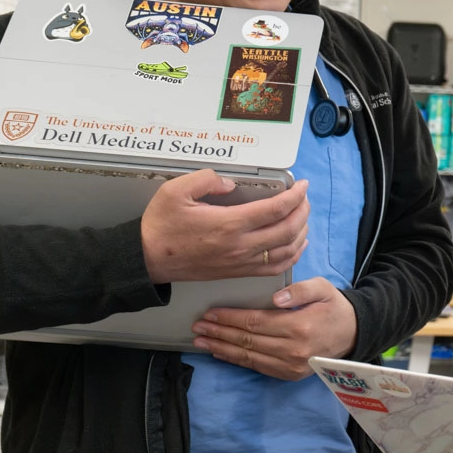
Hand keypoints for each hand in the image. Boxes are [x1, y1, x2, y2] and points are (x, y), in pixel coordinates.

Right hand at [141, 170, 309, 283]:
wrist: (148, 259)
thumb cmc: (161, 226)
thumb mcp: (175, 191)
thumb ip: (205, 179)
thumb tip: (230, 184)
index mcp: (229, 224)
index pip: (275, 210)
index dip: (295, 196)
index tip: (302, 186)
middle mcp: (240, 246)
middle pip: (288, 230)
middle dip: (303, 211)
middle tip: (304, 198)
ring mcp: (241, 262)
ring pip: (286, 251)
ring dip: (301, 232)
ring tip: (302, 216)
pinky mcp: (238, 272)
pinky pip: (274, 268)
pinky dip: (292, 255)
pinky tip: (296, 244)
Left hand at [191, 277, 355, 379]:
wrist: (354, 334)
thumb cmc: (334, 307)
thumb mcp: (323, 288)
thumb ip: (299, 289)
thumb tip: (275, 299)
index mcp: (299, 326)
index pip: (255, 322)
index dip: (230, 318)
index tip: (210, 312)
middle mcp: (292, 350)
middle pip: (247, 340)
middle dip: (219, 332)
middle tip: (198, 326)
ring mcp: (290, 366)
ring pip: (248, 357)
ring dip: (221, 348)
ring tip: (201, 340)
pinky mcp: (289, 375)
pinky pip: (257, 367)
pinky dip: (236, 360)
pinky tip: (221, 352)